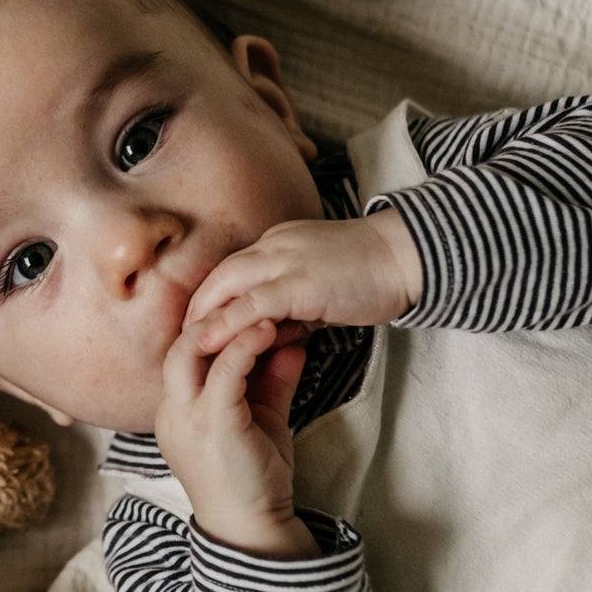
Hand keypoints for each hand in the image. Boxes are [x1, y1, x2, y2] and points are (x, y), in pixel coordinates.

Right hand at [154, 320, 315, 558]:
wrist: (253, 530)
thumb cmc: (255, 479)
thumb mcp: (264, 419)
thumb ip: (273, 380)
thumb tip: (292, 342)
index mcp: (178, 409)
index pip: (184, 352)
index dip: (214, 326)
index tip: (251, 307)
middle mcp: (173, 410)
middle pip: (179, 344)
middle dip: (212, 316)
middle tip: (251, 298)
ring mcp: (186, 417)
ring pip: (191, 350)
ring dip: (228, 324)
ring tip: (262, 306)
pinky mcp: (211, 424)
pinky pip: (221, 371)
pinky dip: (244, 345)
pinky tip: (267, 329)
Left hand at [180, 209, 422, 356]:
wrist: (409, 257)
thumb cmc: (374, 273)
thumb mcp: (323, 288)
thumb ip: (294, 307)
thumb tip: (273, 334)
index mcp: (280, 242)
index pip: (233, 269)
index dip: (212, 299)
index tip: (198, 327)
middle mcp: (275, 245)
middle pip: (220, 275)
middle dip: (197, 309)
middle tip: (182, 342)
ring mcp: (286, 260)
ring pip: (228, 286)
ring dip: (205, 318)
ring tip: (188, 349)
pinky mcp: (300, 281)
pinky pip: (253, 304)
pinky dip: (229, 324)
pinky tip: (213, 344)